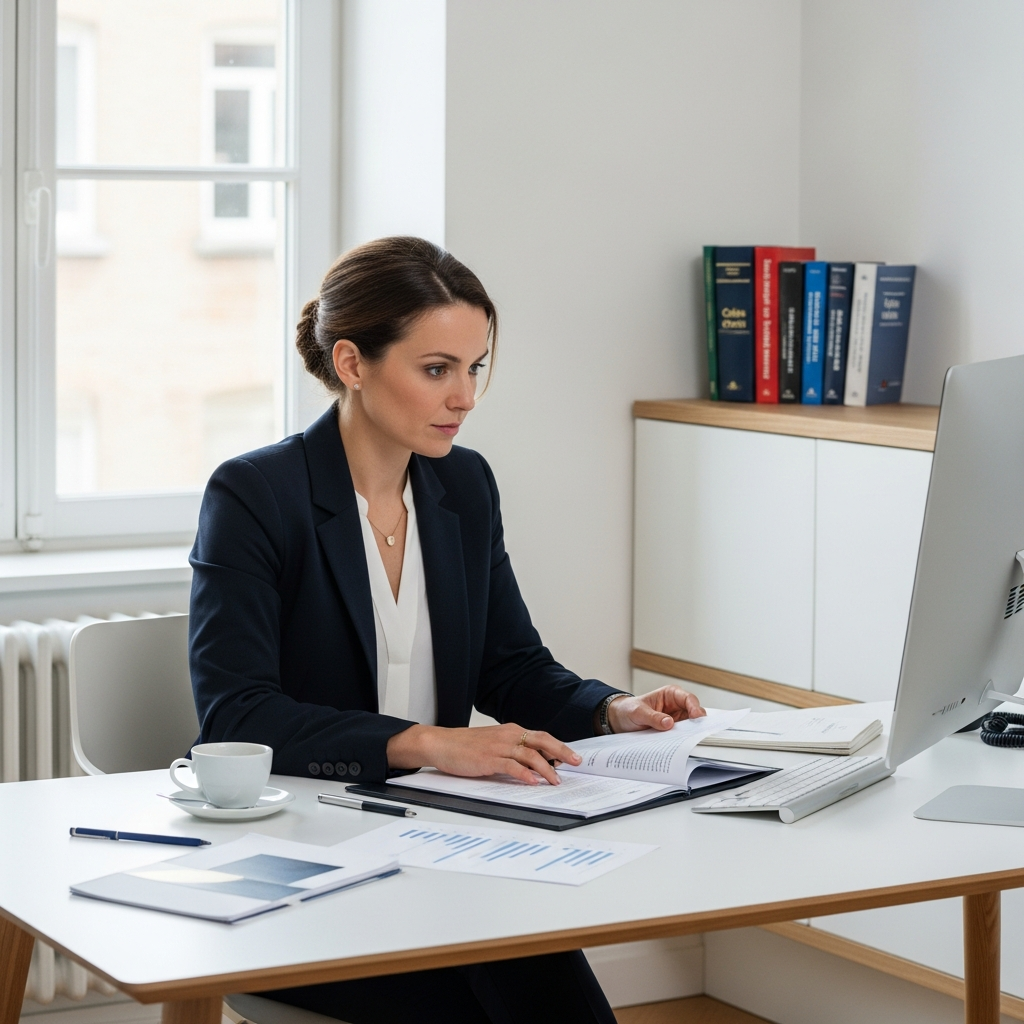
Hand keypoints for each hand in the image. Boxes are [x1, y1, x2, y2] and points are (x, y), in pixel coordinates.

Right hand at [386, 723, 581, 785]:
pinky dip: (524, 774)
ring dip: (546, 768)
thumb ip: (513, 752)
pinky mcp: (488, 759)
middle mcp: (509, 735)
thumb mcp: (494, 745)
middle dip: (561, 752)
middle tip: (576, 762)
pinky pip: (511, 765)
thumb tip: (533, 767)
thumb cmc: (466, 746)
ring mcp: (499, 746)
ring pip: (530, 754)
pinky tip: (533, 782)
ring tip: (556, 781)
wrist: (441, 743)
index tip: (572, 756)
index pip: (541, 737)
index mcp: (511, 731)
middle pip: (542, 741)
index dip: (558, 746)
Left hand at [606, 685, 704, 733]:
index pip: (688, 698)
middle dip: (697, 723)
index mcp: (670, 694)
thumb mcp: (638, 712)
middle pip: (694, 713)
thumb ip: (652, 717)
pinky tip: (680, 745)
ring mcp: (676, 719)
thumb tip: (668, 723)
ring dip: (690, 733)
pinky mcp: (672, 731)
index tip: (696, 717)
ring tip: (688, 741)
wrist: (620, 720)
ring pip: (690, 726)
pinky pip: (681, 736)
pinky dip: (682, 740)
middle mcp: (676, 706)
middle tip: (696, 733)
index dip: (695, 707)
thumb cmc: (628, 710)